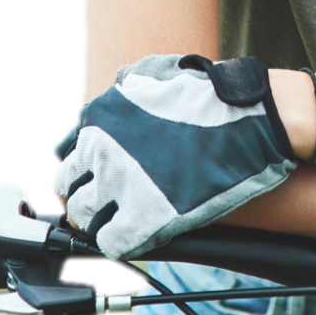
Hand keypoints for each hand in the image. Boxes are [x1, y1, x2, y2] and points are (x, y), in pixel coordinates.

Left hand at [50, 54, 297, 260]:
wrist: (250, 116)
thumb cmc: (208, 92)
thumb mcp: (154, 71)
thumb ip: (121, 88)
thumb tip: (104, 104)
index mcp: (100, 119)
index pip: (65, 160)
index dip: (81, 173)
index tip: (95, 178)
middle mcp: (100, 151)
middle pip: (69, 191)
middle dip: (86, 197)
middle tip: (108, 202)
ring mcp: (120, 184)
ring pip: (85, 219)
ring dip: (100, 221)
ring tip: (123, 218)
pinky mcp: (144, 216)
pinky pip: (111, 242)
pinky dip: (120, 241)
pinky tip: (137, 232)